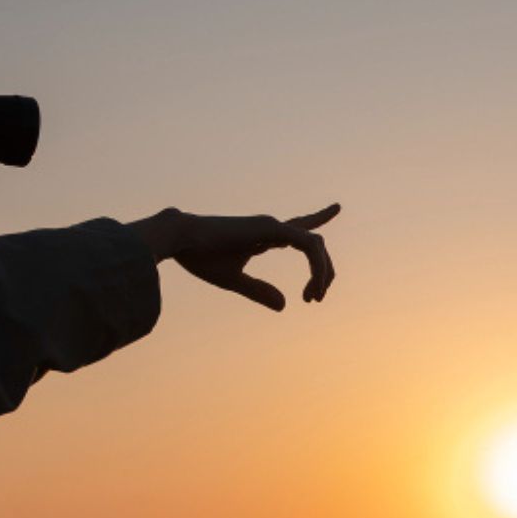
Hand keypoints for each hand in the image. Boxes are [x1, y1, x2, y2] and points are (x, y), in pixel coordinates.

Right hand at [128, 203, 340, 309]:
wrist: (180, 239)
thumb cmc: (199, 257)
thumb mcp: (233, 281)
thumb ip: (259, 291)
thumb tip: (284, 306)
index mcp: (263, 236)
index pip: (299, 230)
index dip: (319, 219)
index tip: (336, 211)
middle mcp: (272, 226)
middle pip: (314, 243)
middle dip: (324, 270)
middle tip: (317, 297)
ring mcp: (272, 225)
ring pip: (315, 244)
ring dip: (322, 272)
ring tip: (314, 298)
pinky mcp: (271, 228)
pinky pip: (308, 245)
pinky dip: (316, 266)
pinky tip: (313, 286)